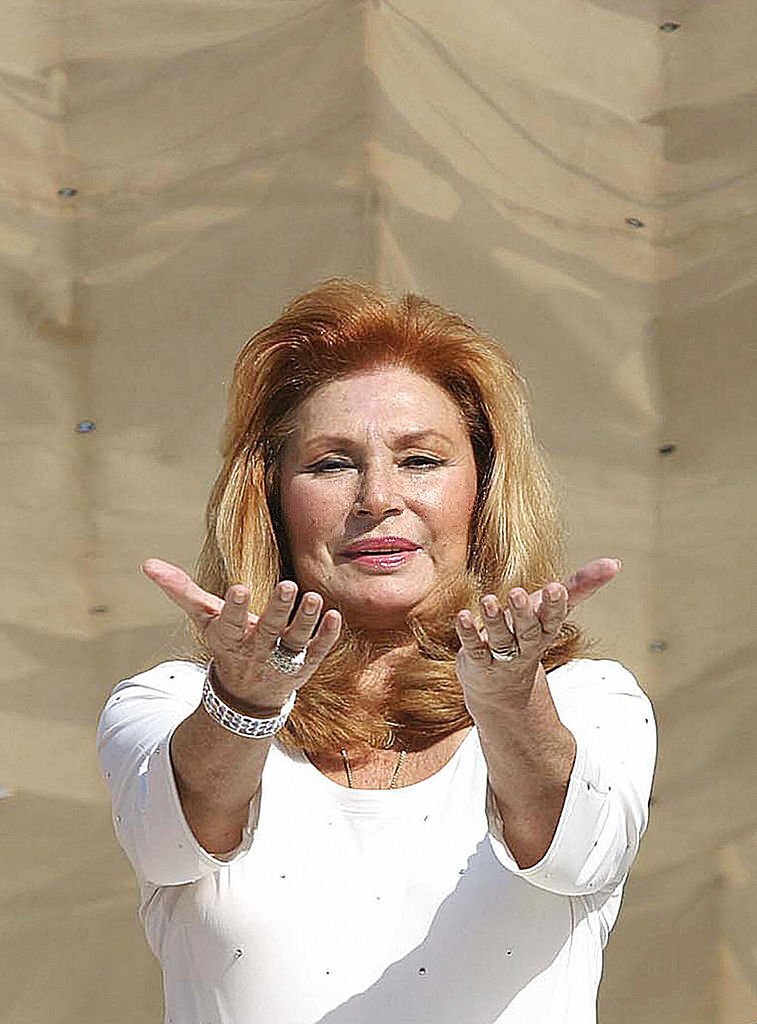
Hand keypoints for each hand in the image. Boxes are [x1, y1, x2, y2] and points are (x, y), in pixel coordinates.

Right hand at [141, 558, 341, 713]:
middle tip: (287, 585)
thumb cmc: (226, 642)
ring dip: (306, 620)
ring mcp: (282, 659)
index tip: (239, 588)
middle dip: (277, 609)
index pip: (229, 623)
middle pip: (268, 630)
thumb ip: (180, 590)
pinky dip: (327, 636)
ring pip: (296, 640)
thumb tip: (147, 563)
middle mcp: (256, 650)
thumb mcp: (203, 619)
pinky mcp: (305, 665)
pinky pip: (318, 651)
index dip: (234, 607)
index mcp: (230, 638)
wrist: (248, 695)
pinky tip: (334, 616)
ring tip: (314, 598)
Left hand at [454, 557, 621, 701]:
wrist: (501, 687)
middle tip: (518, 593)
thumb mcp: (553, 610)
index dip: (554, 605)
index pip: (553, 618)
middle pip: (528, 631)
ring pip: (500, 639)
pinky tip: (461, 616)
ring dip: (494, 620)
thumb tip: (615, 563)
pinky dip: (468, 633)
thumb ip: (581, 586)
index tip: (555, 587)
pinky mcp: (478, 661)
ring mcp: (502, 655)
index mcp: (545, 630)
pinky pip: (474, 647)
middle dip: (524, 613)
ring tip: (489, 600)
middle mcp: (526, 645)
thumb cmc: (529, 635)